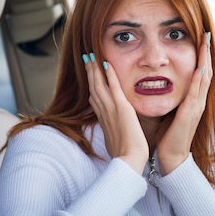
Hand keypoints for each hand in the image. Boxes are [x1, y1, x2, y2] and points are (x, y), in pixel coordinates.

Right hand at [84, 53, 148, 172]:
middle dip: (89, 72)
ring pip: (99, 84)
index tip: (89, 76)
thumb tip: (114, 132)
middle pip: (93, 88)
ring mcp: (111, 109)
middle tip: (86, 58)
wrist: (128, 160)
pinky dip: (109, 74)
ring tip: (91, 55)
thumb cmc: (125, 155)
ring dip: (94, 68)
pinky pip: (113, 86)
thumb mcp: (115, 141)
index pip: (94, 99)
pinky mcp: (121, 108)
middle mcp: (103, 112)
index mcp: (103, 120)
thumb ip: (114, 132)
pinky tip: (106, 62)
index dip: (91, 86)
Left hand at [157, 32, 211, 173]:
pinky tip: (200, 66)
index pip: (199, 73)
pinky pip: (196, 92)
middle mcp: (198, 102)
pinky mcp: (189, 114)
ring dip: (206, 59)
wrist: (171, 158)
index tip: (200, 39)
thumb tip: (162, 84)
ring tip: (205, 42)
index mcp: (193, 100)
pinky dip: (199, 78)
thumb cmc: (168, 137)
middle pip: (206, 71)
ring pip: (204, 78)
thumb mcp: (171, 112)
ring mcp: (196, 107)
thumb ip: (172, 98)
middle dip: (206, 52)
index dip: (202, 56)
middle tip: (206, 34)